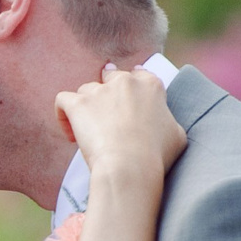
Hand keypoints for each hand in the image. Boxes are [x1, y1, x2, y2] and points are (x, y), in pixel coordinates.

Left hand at [55, 66, 185, 181]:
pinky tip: (70, 132)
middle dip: (106, 92)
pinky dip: (63, 115)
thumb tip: (164, 124)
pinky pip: (62, 100)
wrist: (130, 167)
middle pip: (111, 76)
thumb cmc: (156, 156)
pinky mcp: (78, 104)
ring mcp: (100, 91)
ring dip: (86, 106)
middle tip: (103, 113)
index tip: (124, 99)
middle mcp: (125, 82)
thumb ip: (168, 121)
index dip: (130, 86)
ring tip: (88, 130)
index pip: (139, 74)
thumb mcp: (177, 135)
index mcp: (150, 86)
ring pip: (87, 89)